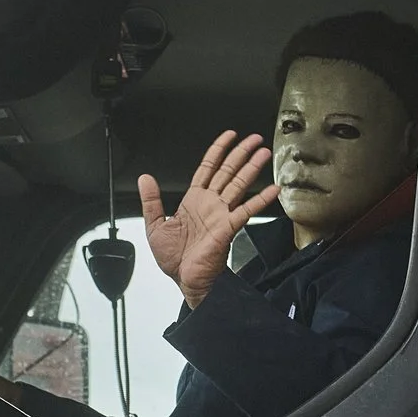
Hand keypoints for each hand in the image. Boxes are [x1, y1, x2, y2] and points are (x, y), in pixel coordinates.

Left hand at [139, 130, 280, 307]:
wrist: (185, 280)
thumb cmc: (174, 259)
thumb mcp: (155, 225)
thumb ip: (151, 201)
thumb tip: (144, 178)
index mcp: (194, 200)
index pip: (208, 168)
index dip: (218, 150)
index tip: (228, 136)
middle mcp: (210, 204)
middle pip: (228, 171)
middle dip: (241, 153)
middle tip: (254, 139)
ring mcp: (221, 214)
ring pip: (238, 184)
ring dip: (252, 168)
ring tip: (264, 153)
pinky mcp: (228, 227)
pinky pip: (246, 210)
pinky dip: (261, 199)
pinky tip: (273, 189)